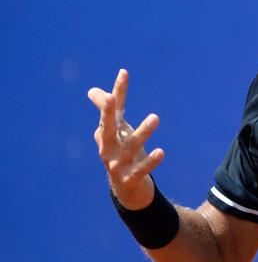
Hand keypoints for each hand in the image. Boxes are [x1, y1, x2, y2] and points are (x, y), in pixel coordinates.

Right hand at [88, 69, 163, 208]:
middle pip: (107, 127)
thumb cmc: (121, 152)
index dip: (118, 91)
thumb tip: (92, 90)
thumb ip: (109, 111)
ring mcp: (117, 163)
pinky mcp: (129, 178)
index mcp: (106, 133)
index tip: (124, 72)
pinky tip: (161, 152)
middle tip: (112, 98)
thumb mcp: (117, 132)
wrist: (125, 189)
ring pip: (129, 146)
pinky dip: (150, 161)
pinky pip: (140, 169)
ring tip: (155, 117)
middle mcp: (107, 146)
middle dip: (108, 112)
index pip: (112, 109)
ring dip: (142, 132)